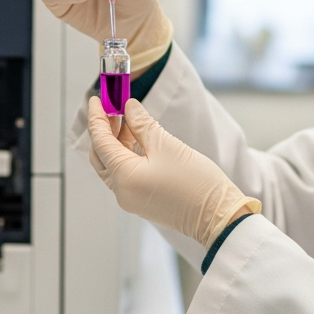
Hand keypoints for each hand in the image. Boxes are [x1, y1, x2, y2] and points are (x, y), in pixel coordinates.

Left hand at [86, 97, 259, 247]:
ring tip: (128, 118)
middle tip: (113, 106)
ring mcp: (131, 198)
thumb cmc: (196, 182)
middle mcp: (121, 191)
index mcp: (123, 177)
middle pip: (101, 155)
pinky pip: (125, 174)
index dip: (96, 117)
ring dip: (117, 141)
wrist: (218, 215)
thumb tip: (129, 108)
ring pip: (113, 164)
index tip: (96, 98)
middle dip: (105, 129)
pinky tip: (137, 137)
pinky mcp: (142, 200)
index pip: (100, 141)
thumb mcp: (166, 145)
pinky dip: (127, 154)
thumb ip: (142, 124)